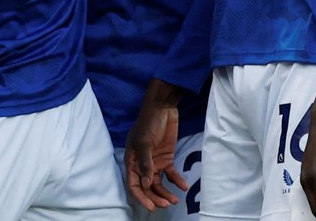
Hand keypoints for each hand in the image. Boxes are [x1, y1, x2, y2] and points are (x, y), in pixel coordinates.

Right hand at [124, 79, 187, 210]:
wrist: (163, 107)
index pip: (134, 185)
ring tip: (175, 200)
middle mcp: (142, 165)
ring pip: (159, 183)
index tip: (151, 207)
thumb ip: (145, 163)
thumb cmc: (148, 123)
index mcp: (132, 162)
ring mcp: (155, 162)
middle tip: (166, 204)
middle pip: (147, 187)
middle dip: (155, 197)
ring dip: (165, 193)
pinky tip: (183, 186)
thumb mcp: (145, 142)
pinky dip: (177, 181)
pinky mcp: (167, 158)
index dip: (141, 197)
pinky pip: (171, 174)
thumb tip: (146, 183)